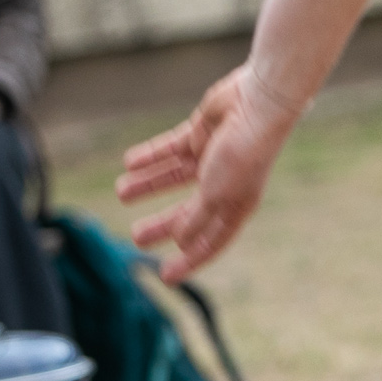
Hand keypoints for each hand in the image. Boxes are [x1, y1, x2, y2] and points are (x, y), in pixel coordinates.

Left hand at [117, 63, 297, 280]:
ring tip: (123, 192)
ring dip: (149, 185)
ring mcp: (212, 157)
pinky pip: (170, 148)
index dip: (190, 259)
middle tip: (137, 237)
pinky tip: (130, 163)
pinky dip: (151, 156)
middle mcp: (225, 183)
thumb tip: (182, 239)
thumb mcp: (216, 195)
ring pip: (173, 177)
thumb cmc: (243, 154)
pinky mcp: (201, 133)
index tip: (166, 276)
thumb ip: (196, 219)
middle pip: (188, 210)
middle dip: (163, 224)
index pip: (211, 240)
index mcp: (237, 204)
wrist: (258, 104)